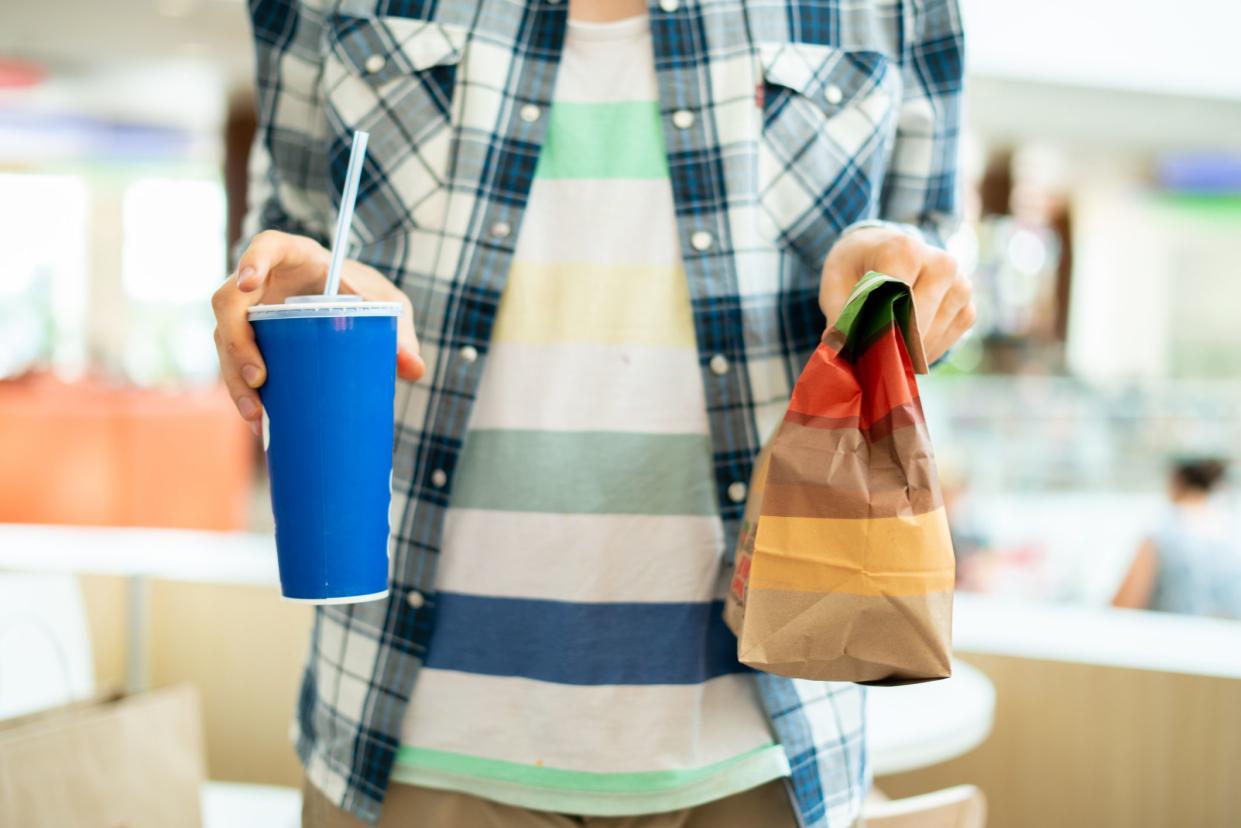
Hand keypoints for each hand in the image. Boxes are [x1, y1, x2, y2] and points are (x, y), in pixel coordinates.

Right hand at [211, 230, 424, 433]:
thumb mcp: (387, 306)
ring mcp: (249, 310)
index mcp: (294, 255)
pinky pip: (235, 364)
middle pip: (230, 302)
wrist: (353, 305)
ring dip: (234, 377)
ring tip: (256, 413)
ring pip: (224, 338)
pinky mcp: (248, 340)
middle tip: (259, 378)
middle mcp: (263, 281)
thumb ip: (400, 330)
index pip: (266, 245)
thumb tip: (415, 368)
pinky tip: (258, 422)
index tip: (249, 283)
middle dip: (237, 341)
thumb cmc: (364, 293)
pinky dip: (244, 393)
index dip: (252, 260)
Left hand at [820, 226, 974, 363]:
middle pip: (917, 322)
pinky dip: (924, 352)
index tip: (859, 350)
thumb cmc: (857, 267)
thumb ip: (839, 314)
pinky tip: (904, 349)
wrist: (884, 249)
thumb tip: (836, 345)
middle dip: (891, 346)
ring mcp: (960, 285)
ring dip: (907, 352)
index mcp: (905, 249)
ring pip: (933, 336)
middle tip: (867, 361)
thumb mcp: (836, 283)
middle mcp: (941, 263)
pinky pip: (948, 341)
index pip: (896, 301)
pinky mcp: (968, 306)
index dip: (877, 331)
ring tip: (883, 354)